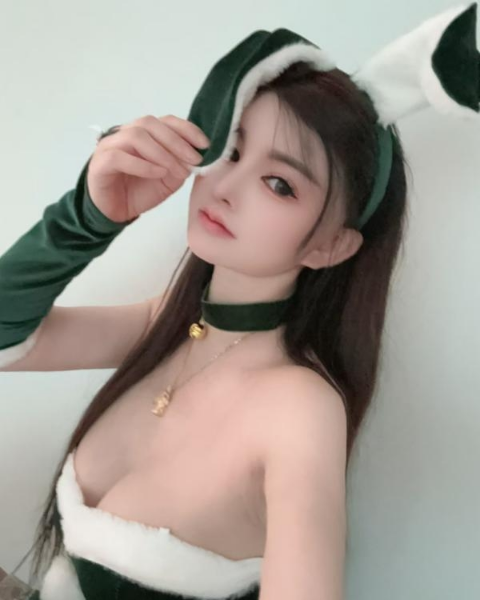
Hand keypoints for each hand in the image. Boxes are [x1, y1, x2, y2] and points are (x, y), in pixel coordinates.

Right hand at [86, 114, 209, 222]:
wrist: (115, 212)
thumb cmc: (140, 192)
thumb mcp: (168, 180)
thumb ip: (181, 165)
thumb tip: (196, 155)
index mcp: (143, 134)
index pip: (165, 121)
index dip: (186, 129)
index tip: (205, 145)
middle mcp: (124, 134)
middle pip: (150, 124)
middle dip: (177, 141)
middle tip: (194, 160)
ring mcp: (109, 146)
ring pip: (135, 136)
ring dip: (162, 153)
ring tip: (177, 171)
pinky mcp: (99, 164)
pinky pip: (119, 156)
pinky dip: (142, 164)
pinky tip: (158, 173)